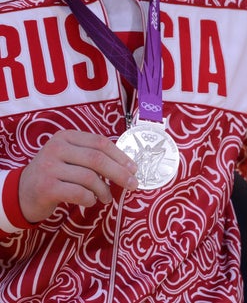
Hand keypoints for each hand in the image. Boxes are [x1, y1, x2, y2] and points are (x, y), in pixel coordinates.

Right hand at [18, 130, 137, 222]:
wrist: (20, 193)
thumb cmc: (54, 174)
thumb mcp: (69, 157)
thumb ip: (91, 156)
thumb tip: (127, 167)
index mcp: (66, 136)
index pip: (100, 142)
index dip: (120, 156)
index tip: (134, 168)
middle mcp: (56, 148)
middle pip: (97, 159)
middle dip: (119, 173)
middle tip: (133, 185)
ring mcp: (49, 167)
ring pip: (89, 177)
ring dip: (104, 190)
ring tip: (107, 198)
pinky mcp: (46, 187)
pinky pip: (78, 193)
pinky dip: (90, 199)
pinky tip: (91, 202)